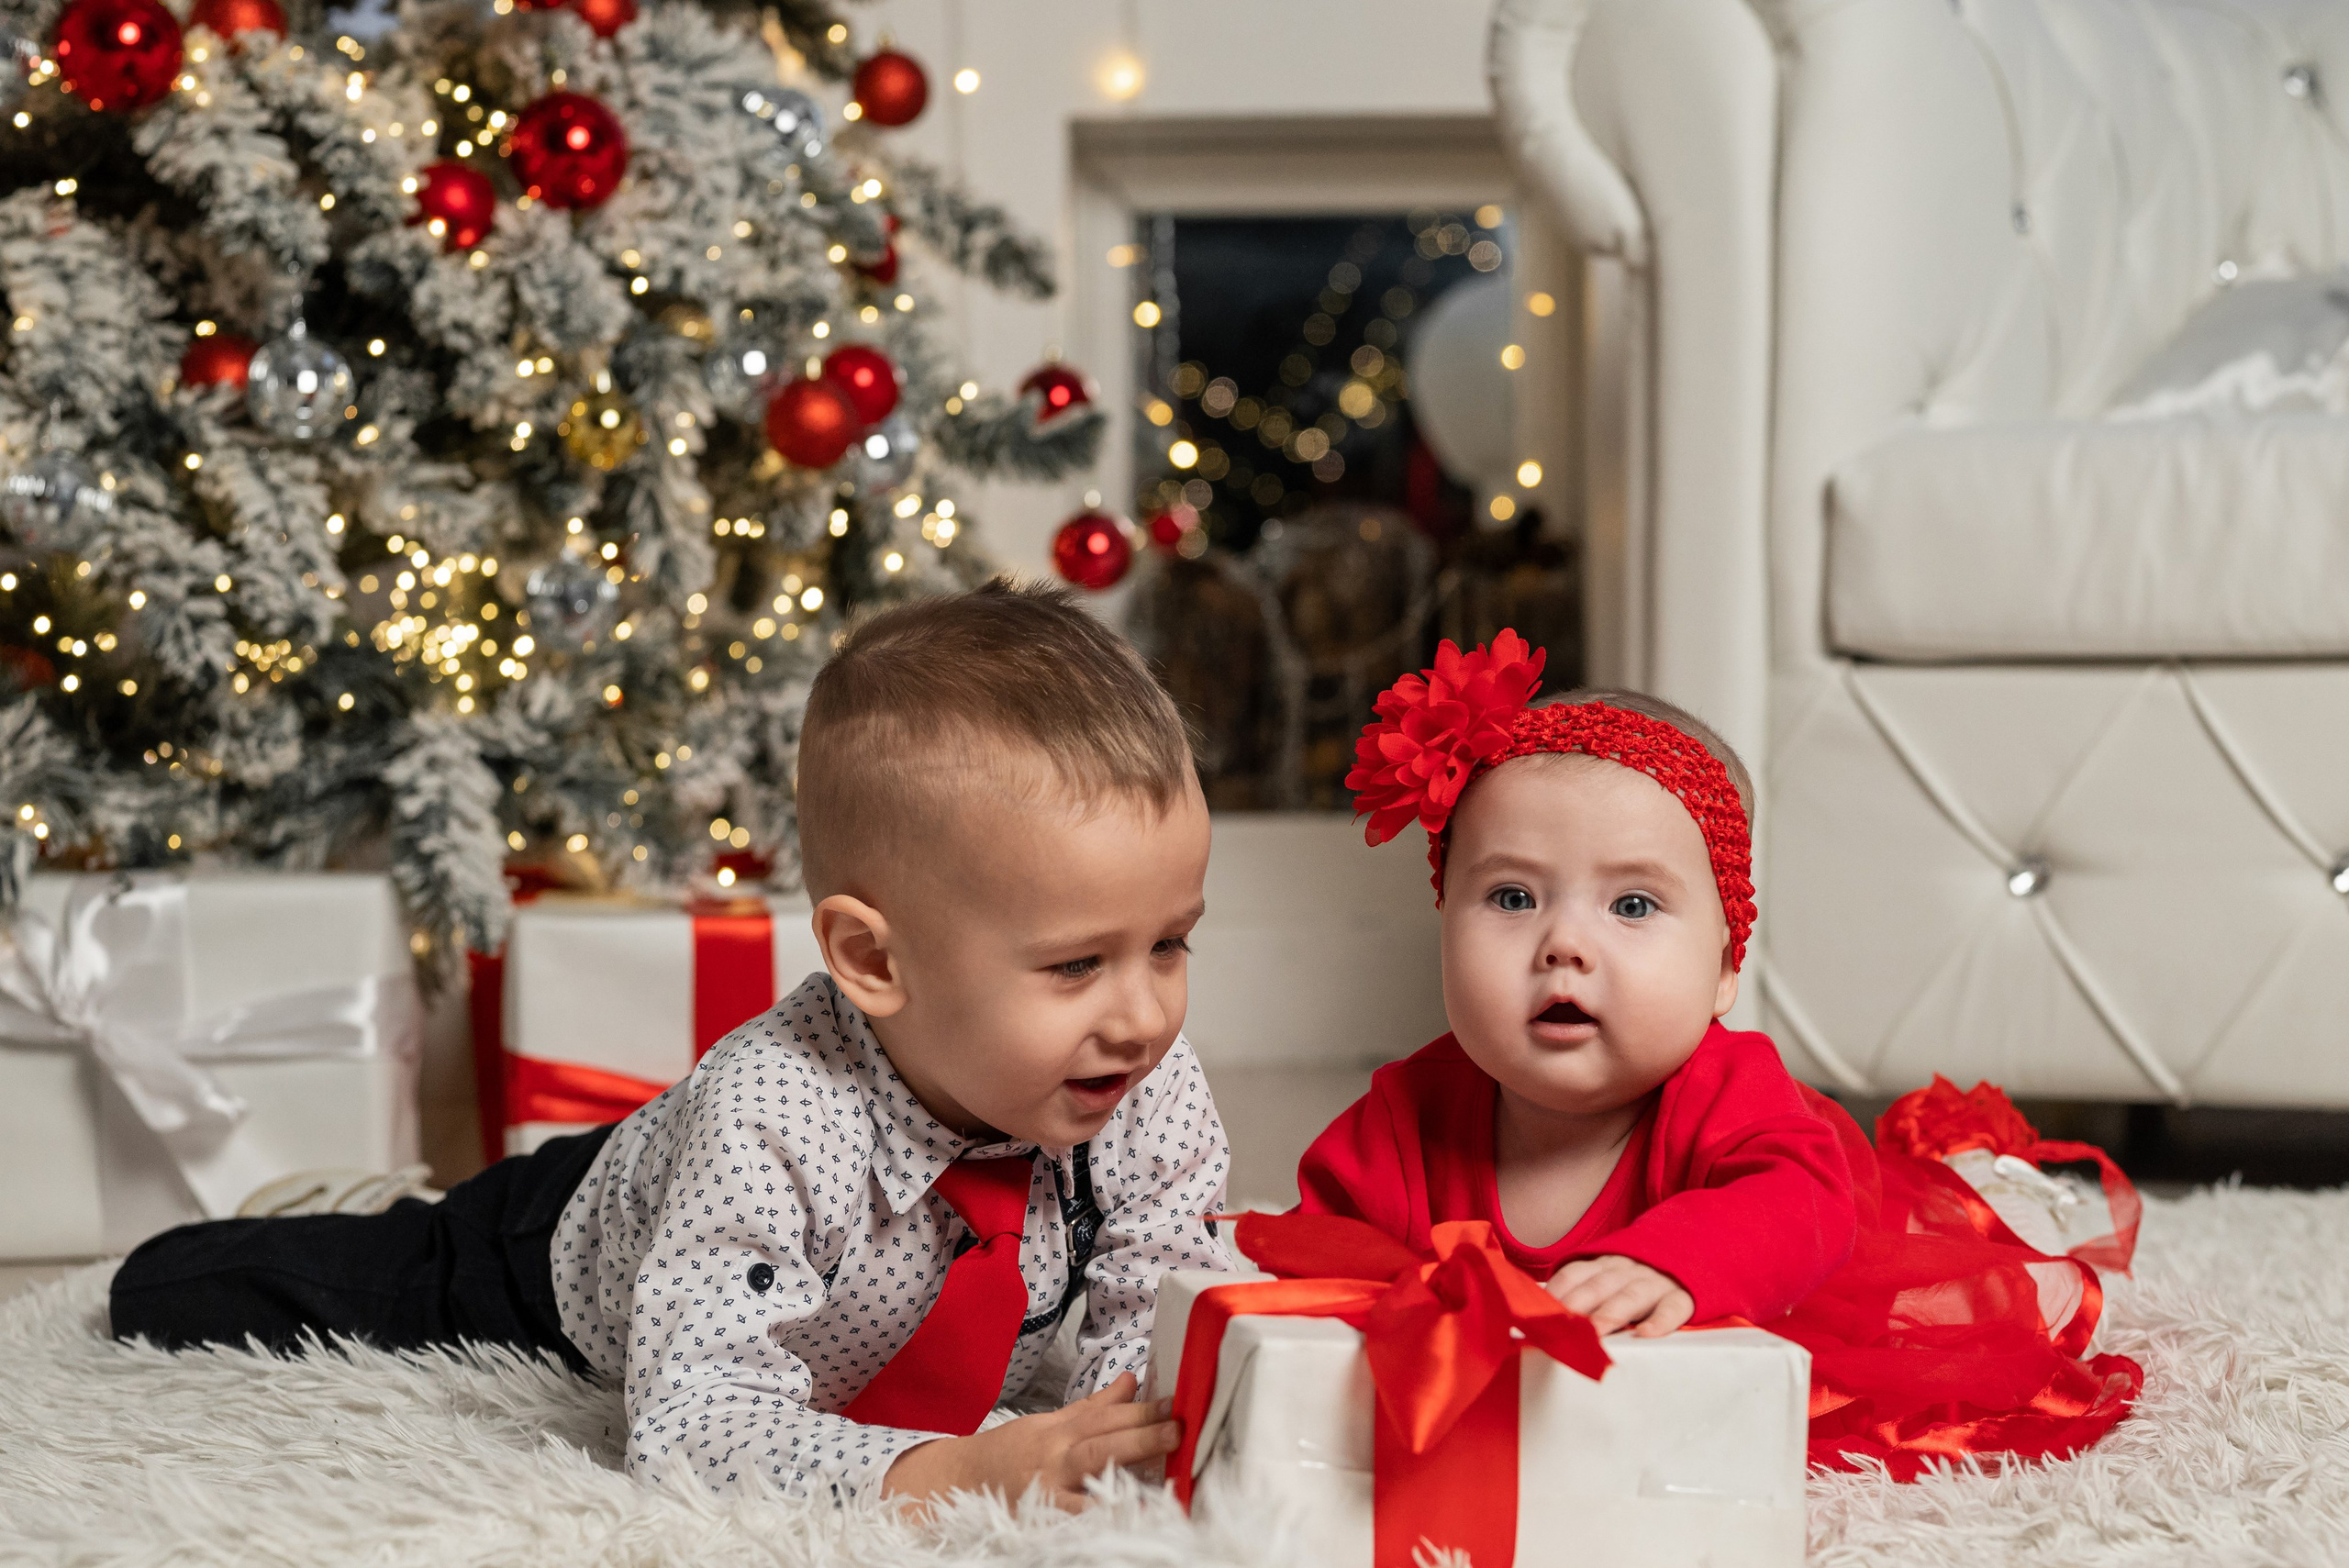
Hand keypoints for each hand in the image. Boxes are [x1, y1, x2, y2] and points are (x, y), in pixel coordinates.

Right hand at [879, 1372, 1179, 1510]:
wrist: (957, 1480)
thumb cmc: (1011, 1452)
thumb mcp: (1052, 1424)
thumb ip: (1095, 1406)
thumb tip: (1133, 1381)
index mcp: (1061, 1431)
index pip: (1106, 1416)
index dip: (1142, 1410)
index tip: (1177, 1402)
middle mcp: (1055, 1457)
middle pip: (1103, 1443)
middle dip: (1142, 1436)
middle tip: (1179, 1429)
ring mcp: (1047, 1489)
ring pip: (1089, 1482)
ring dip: (1129, 1480)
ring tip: (1166, 1483)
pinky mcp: (1039, 1518)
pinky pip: (1074, 1520)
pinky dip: (1099, 1520)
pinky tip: (1127, 1523)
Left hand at [1547, 1255, 1693, 1336]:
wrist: (1694, 1253)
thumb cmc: (1640, 1279)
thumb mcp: (1612, 1276)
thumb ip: (1583, 1289)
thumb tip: (1544, 1311)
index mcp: (1606, 1264)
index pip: (1575, 1273)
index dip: (1556, 1291)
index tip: (1536, 1311)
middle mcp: (1628, 1270)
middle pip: (1598, 1285)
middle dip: (1577, 1304)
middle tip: (1559, 1325)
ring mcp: (1655, 1282)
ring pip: (1630, 1296)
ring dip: (1610, 1313)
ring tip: (1594, 1332)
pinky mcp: (1682, 1297)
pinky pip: (1672, 1308)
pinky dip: (1659, 1321)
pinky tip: (1645, 1334)